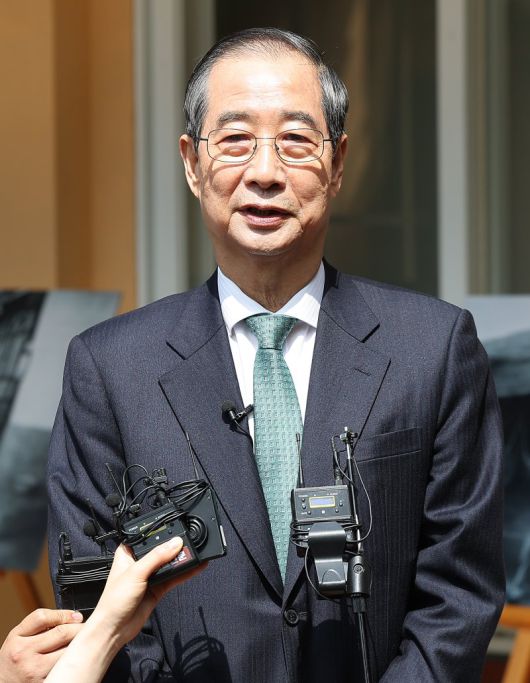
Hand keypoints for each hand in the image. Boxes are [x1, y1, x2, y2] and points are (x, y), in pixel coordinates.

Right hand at [0, 608, 83, 682]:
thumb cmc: (14, 658)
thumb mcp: (18, 636)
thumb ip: (39, 622)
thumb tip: (71, 616)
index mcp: (18, 640)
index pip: (44, 618)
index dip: (65, 614)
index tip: (76, 615)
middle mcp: (25, 655)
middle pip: (61, 633)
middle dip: (79, 627)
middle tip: (86, 627)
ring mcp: (35, 672)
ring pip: (68, 651)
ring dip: (80, 644)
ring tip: (84, 641)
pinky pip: (67, 667)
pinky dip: (75, 660)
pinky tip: (76, 657)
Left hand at [87, 537, 205, 647]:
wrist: (114, 630)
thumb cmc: (114, 600)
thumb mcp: (136, 573)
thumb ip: (156, 557)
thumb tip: (175, 543)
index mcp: (128, 553)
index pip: (147, 537)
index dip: (161, 531)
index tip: (178, 527)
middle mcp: (139, 562)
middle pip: (161, 549)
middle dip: (175, 546)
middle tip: (190, 540)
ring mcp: (149, 575)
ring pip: (169, 563)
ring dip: (182, 559)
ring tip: (197, 552)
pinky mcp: (158, 588)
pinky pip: (174, 577)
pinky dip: (185, 572)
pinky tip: (196, 566)